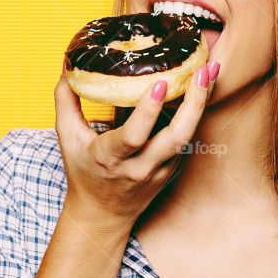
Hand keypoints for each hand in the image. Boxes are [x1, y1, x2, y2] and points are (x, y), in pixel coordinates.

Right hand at [54, 62, 219, 232]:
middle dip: (193, 103)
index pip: (134, 136)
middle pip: (176, 137)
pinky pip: (186, 138)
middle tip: (204, 70)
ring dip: (201, 103)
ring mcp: (160, 170)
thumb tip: (68, 62)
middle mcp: (140, 167)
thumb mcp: (67, 138)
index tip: (161, 83)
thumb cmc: (83, 172)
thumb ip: (66, 100)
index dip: (148, 111)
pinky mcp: (172, 169)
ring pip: (187, 137)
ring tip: (212, 71)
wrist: (103, 215)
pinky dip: (195, 112)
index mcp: (111, 158)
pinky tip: (203, 86)